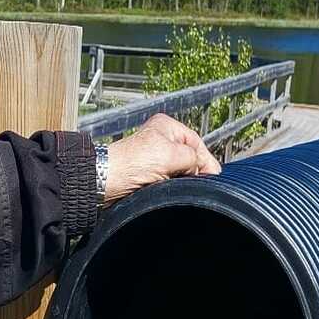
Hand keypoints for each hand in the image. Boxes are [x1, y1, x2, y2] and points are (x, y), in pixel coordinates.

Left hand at [103, 113, 220, 201]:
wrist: (105, 183)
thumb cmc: (131, 164)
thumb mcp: (172, 155)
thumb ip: (194, 158)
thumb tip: (204, 169)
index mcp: (167, 127)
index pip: (197, 143)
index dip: (206, 161)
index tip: (213, 177)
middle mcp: (161, 140)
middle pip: (190, 158)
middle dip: (194, 171)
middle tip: (199, 184)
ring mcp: (154, 158)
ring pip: (180, 172)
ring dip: (183, 181)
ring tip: (182, 187)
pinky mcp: (148, 175)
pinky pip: (169, 182)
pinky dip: (172, 187)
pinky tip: (173, 192)